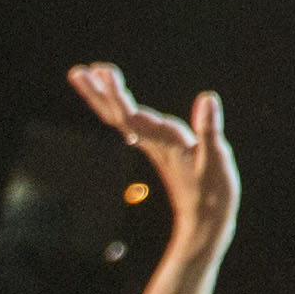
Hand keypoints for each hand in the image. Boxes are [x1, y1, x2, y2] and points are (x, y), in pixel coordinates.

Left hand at [71, 66, 236, 244]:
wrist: (203, 221)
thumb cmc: (212, 192)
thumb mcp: (216, 161)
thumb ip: (209, 130)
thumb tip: (207, 98)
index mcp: (162, 142)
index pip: (132, 114)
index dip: (116, 93)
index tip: (103, 73)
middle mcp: (151, 142)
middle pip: (116, 115)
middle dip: (98, 92)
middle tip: (78, 72)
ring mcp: (151, 145)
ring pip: (120, 118)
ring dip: (103, 97)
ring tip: (87, 75)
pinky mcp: (157, 147)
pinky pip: (130, 123)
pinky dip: (118, 107)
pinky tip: (113, 99)